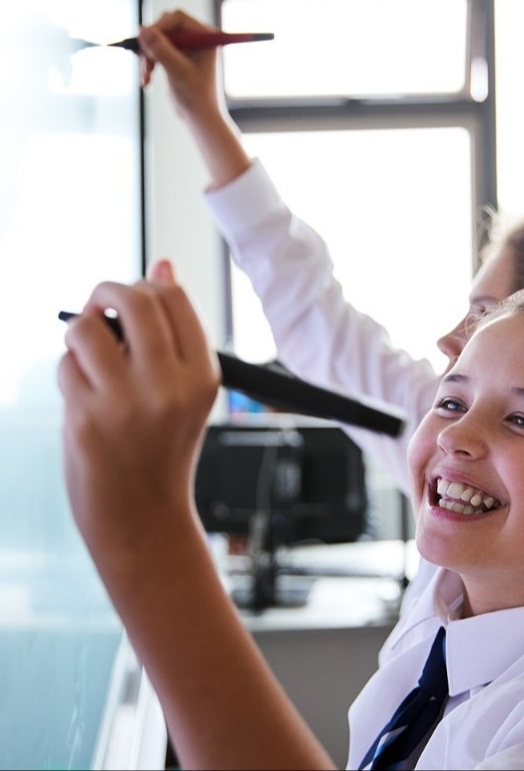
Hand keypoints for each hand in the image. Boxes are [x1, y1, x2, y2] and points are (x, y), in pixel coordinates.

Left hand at [57, 260, 219, 557]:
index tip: (132, 301)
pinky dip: (69, 373)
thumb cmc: (162, 449)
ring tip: (92, 361)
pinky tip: (85, 399)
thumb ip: (173, 331)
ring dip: (82, 335)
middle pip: (134, 298)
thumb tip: (163, 262)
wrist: (143, 515)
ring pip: (88, 328)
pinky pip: (66, 365)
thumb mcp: (184, 390)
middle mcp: (170, 386)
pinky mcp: (88, 418)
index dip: (145, 285)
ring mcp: (128, 402)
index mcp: (202, 375)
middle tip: (101, 308)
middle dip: (107, 292)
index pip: (174, 297)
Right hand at [137, 10, 251, 188]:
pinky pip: (155, 51)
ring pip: (156, 40)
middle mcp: (196, 39)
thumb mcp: (177, 71)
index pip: (177, 18)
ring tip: (145, 78)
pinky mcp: (176, 58)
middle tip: (145, 63)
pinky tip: (146, 81)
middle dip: (151, 45)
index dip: (159, 27)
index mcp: (205, 37)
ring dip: (147, 58)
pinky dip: (148, 64)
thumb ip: (161, 49)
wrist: (200, 119)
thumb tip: (142, 29)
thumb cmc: (196, 98)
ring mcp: (185, 48)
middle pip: (164, 28)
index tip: (146, 41)